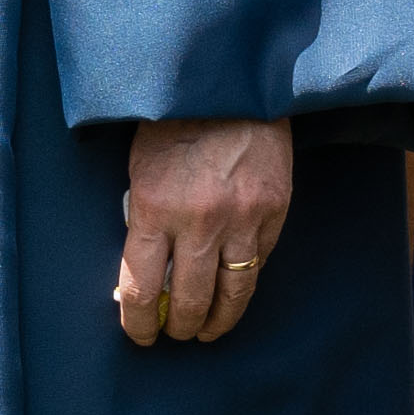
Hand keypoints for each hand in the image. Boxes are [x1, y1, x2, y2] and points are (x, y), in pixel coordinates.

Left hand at [113, 118, 294, 349]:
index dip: (139, 321)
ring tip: (209, 330)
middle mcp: (199, 219)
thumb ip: (144, 221)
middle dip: (180, 327)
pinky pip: (260, 261)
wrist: (228, 80)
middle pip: (189, 300)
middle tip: (177, 334)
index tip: (141, 334)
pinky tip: (235, 288)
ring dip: (218, 320)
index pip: (141, 287)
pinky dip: (245, 280)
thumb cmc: (175, 120)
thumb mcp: (141, 169)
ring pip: (233, 292)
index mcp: (154, 207)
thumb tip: (145, 276)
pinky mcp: (274, 209)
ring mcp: (242, 217)